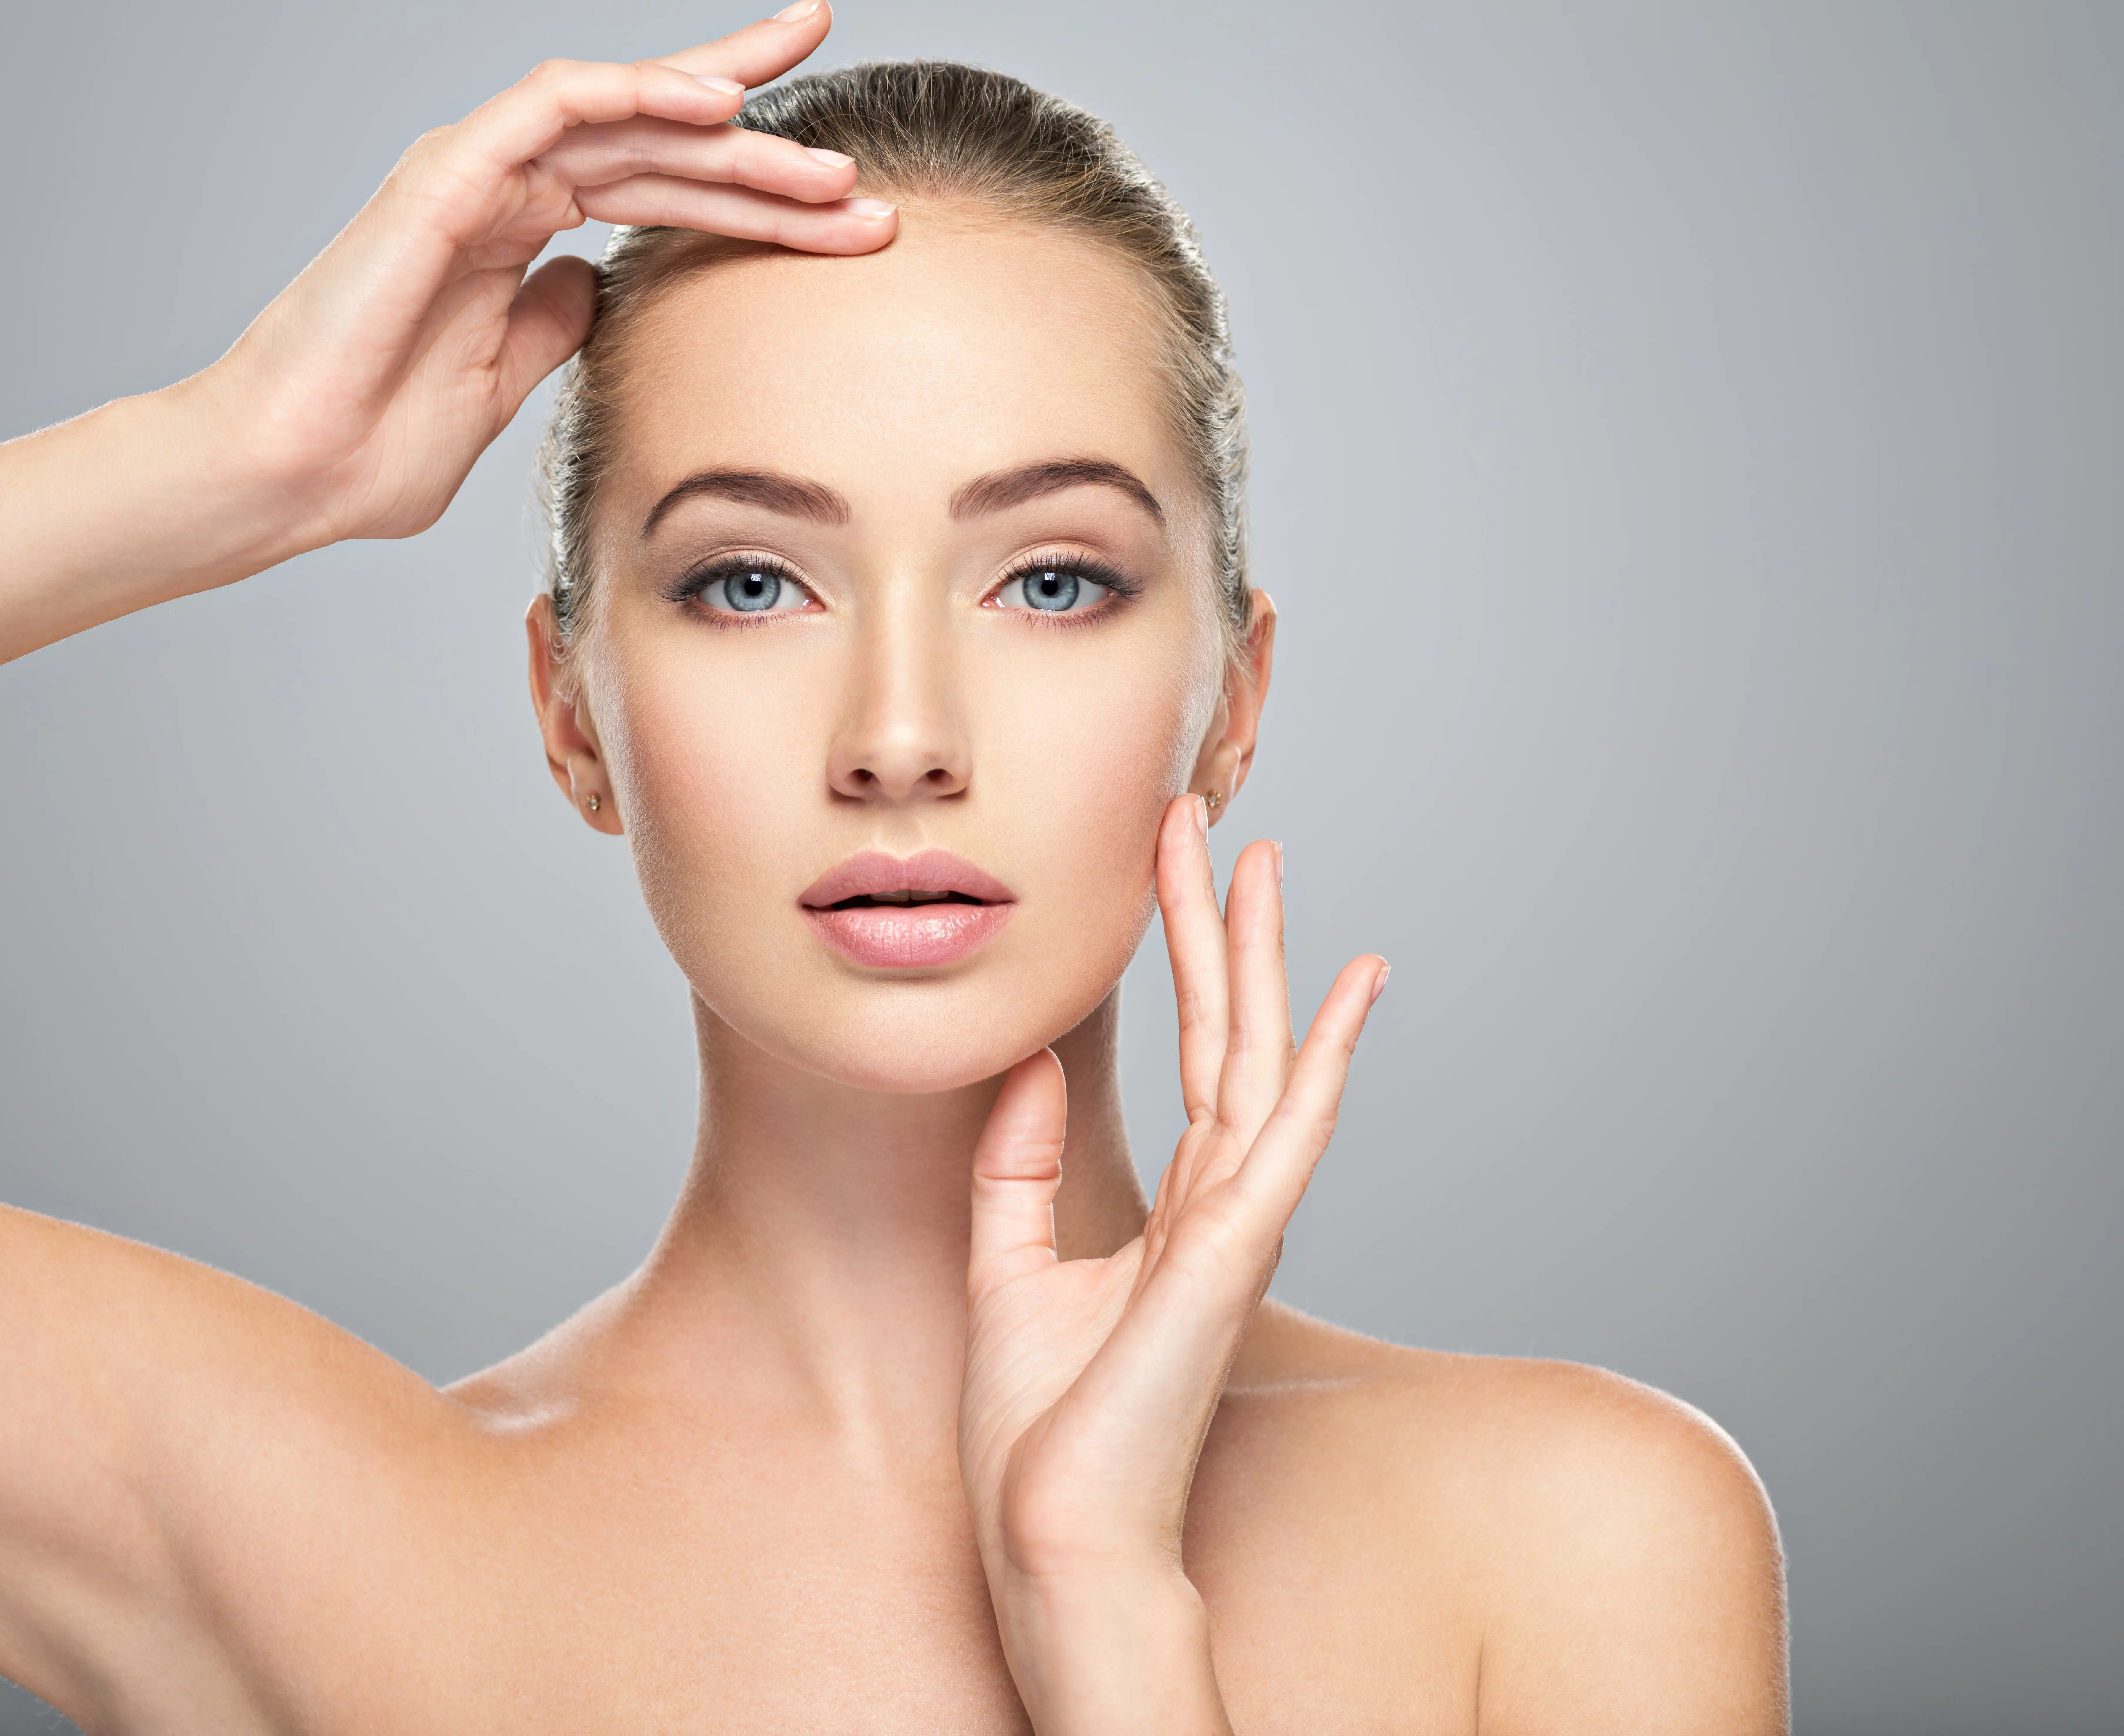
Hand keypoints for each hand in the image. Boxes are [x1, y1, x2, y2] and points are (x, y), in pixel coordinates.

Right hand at [193, 0, 891, 552]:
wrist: (288, 476)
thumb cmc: (372, 448)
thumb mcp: (501, 386)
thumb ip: (552, 328)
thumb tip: (600, 288)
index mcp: (522, 234)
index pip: (659, 188)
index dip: (752, 188)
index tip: (843, 206)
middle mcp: (504, 188)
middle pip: (660, 141)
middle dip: (766, 146)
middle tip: (861, 163)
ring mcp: (473, 174)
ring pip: (625, 115)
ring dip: (727, 122)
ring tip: (819, 157)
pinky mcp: (444, 177)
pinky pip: (554, 107)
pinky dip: (634, 94)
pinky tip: (713, 104)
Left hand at [957, 794, 1387, 1731]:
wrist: (1049, 1526)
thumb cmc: (1039, 1423)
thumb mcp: (1004, 1261)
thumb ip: (1019, 1161)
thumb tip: (1030, 1060)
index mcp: (1176, 1206)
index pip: (1192, 1052)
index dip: (1184, 957)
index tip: (1170, 867)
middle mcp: (1219, 1204)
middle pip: (1231, 1033)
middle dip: (1222, 926)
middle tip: (1214, 824)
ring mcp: (1233, 1228)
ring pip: (1263, 1060)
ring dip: (1265, 960)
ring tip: (1262, 865)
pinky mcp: (1229, 1258)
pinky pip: (1285, 1142)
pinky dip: (1323, 1067)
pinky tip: (1346, 998)